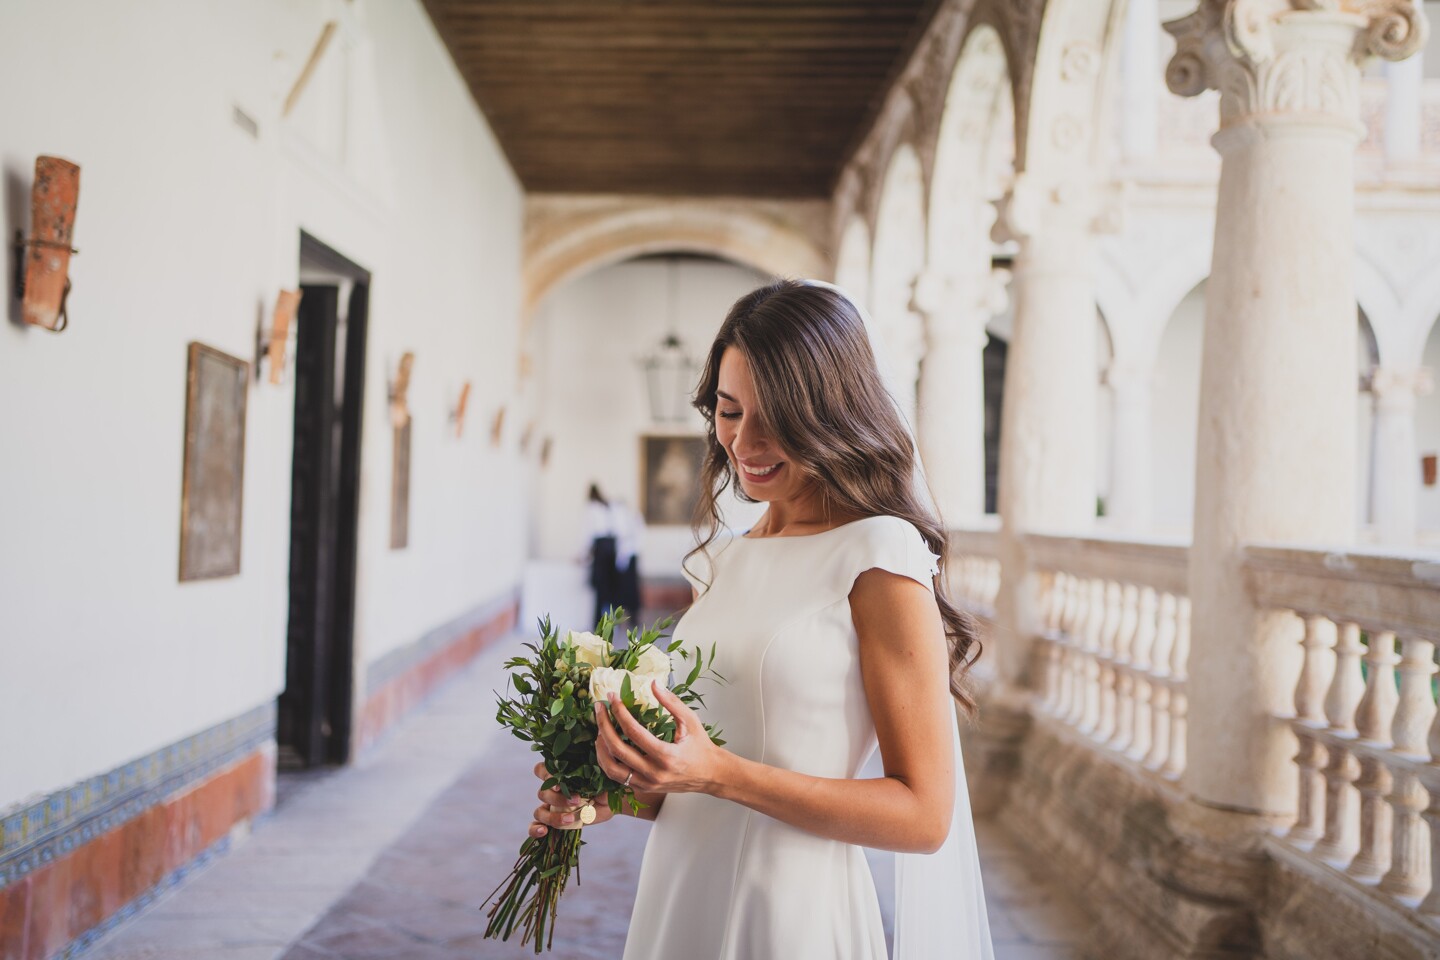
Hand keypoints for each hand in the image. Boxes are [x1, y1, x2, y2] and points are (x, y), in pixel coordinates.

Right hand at [528, 761, 613, 837]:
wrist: (610, 803)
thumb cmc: (604, 786)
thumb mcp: (601, 780)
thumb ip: (595, 781)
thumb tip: (592, 789)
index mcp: (560, 776)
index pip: (541, 770)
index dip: (545, 776)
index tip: (559, 785)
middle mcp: (553, 791)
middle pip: (542, 793)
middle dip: (558, 799)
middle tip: (577, 801)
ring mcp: (552, 808)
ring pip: (539, 812)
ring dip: (552, 817)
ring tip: (570, 819)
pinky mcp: (554, 823)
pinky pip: (535, 827)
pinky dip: (535, 830)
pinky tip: (544, 831)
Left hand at [594, 681, 723, 794]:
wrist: (710, 775)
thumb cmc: (701, 746)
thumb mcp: (690, 721)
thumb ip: (671, 702)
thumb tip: (653, 683)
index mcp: (666, 755)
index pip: (633, 732)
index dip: (619, 712)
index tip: (612, 697)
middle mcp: (654, 773)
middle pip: (617, 749)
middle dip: (603, 725)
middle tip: (599, 708)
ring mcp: (647, 783)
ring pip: (611, 768)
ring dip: (600, 747)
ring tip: (599, 728)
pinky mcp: (643, 788)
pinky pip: (617, 777)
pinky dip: (607, 761)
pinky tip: (606, 745)